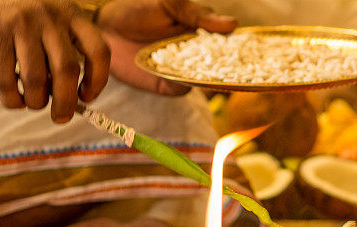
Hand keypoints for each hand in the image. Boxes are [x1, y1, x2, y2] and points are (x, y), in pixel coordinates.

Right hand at [0, 0, 109, 122]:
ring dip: (37, 102)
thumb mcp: (54, 20)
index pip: (98, 51)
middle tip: (62, 117)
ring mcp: (21, 26)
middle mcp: (49, 18)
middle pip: (67, 70)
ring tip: (35, 103)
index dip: (98, 80)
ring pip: (36, 80)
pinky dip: (13, 100)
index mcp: (71, 14)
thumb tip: (73, 98)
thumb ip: (67, 49)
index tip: (87, 96)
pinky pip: (6, 81)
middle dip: (66, 102)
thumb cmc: (24, 17)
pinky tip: (16, 100)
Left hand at [96, 0, 235, 94]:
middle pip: (221, 65)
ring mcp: (183, 70)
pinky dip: (184, 84)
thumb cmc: (137, 8)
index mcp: (201, 30)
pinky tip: (185, 77)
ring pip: (204, 78)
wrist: (104, 28)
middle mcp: (196, 53)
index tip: (252, 49)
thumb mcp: (169, 4)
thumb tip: (233, 24)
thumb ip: (197, 14)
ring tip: (211, 71)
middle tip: (240, 67)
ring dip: (209, 77)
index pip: (227, 41)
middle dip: (231, 67)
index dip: (240, 47)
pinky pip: (182, 87)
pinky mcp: (167, 84)